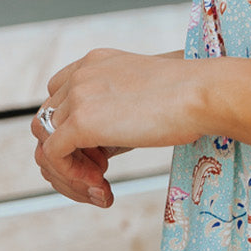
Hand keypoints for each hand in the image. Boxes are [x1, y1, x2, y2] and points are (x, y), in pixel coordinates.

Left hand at [31, 48, 201, 208]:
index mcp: (94, 63)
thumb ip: (112, 113)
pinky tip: (102, 186)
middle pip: (47, 124)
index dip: (72, 133)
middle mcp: (80, 74)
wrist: (204, 94)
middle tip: (100, 177)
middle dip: (69, 157)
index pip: (58, 100)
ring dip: (69, 173)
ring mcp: (78, 96)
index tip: (102, 156)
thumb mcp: (140, 97)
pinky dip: (71, 177)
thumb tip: (97, 149)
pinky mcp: (81, 121)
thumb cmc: (189, 97)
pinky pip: (53, 157)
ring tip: (100, 188)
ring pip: (46, 144)